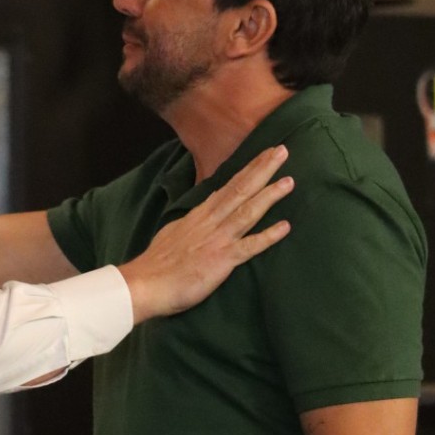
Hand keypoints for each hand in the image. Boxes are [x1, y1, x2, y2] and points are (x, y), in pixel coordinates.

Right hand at [120, 145, 291, 321]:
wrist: (145, 283)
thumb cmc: (158, 263)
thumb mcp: (174, 231)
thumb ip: (192, 223)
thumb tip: (201, 216)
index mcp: (200, 215)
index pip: (228, 186)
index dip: (249, 169)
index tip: (265, 154)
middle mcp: (211, 221)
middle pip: (240, 190)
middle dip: (262, 170)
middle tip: (282, 151)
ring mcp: (218, 239)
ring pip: (247, 212)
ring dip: (269, 195)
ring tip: (289, 181)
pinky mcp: (222, 260)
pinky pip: (249, 247)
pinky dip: (268, 236)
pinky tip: (285, 227)